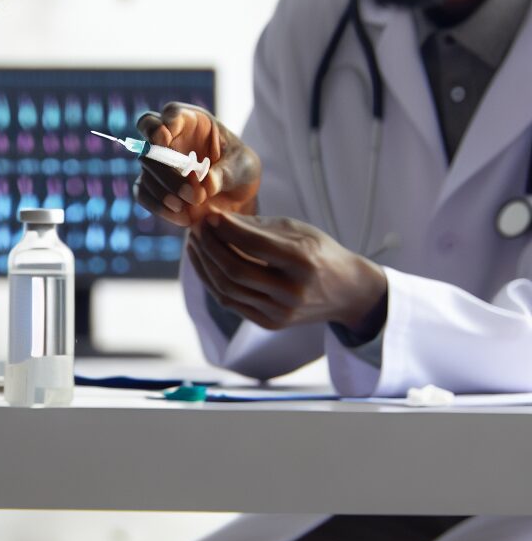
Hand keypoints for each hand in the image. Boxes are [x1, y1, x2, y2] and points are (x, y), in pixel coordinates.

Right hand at [134, 103, 260, 226]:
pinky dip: (159, 207)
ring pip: (146, 171)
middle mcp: (169, 137)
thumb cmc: (241, 169)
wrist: (236, 196)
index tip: (164, 140)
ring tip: (189, 209)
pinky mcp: (153, 184)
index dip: (162, 125)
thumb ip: (225, 173)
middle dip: (167, 171)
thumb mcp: (242, 167)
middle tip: (194, 194)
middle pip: (150, 146)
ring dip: (165, 192)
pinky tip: (183, 218)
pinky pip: (143, 193)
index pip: (169, 114)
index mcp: (192, 121)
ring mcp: (158, 162)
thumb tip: (205, 185)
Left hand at [187, 211, 387, 336]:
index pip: (254, 245)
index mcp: (304, 262)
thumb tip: (214, 217)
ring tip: (194, 243)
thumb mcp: (297, 231)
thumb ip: (256, 226)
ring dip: (204, 264)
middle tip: (196, 229)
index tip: (208, 216)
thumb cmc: (319, 252)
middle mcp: (292, 292)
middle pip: (235, 270)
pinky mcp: (270, 324)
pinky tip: (203, 262)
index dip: (227, 230)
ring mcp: (280, 312)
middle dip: (209, 247)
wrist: (347, 292)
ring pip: (227, 290)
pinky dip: (212, 281)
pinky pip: (230, 302)